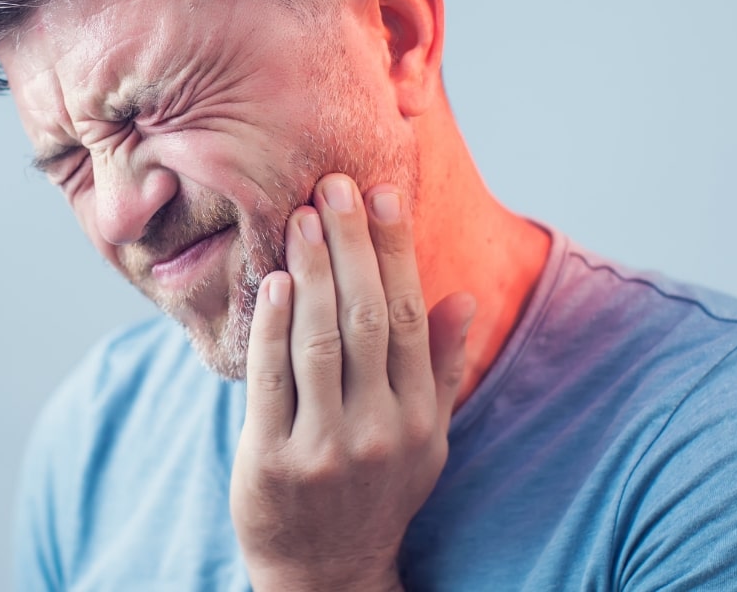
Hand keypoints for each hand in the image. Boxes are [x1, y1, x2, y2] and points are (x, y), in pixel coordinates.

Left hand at [230, 173, 474, 591]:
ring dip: (312, 273)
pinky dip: (272, 327)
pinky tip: (273, 280)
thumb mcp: (427, 439)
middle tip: (335, 184)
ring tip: (303, 217)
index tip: (384, 194)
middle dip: (353, 245)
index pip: (412, 317)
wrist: (327, 572)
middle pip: (368, 318)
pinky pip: (272, 381)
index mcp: (419, 417)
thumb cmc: (378, 490)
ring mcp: (326, 448)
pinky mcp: (273, 461)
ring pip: (321, 342)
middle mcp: (381, 430)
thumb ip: (443, 368)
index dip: (396, 251)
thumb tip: (465, 297)